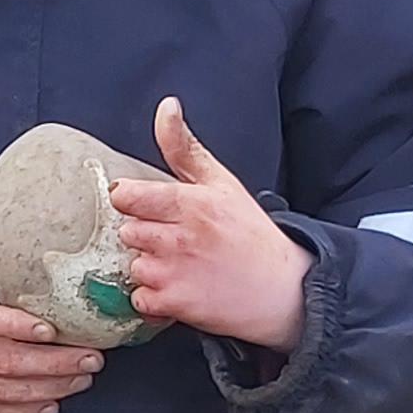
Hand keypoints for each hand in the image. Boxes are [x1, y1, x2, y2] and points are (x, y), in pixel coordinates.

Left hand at [105, 98, 311, 350]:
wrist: (285, 290)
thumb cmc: (251, 234)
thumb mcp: (223, 183)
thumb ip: (185, 148)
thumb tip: (166, 107)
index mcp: (192, 203)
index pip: (128, 197)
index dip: (129, 202)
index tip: (142, 206)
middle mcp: (181, 237)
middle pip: (127, 232)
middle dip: (144, 236)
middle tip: (171, 240)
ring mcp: (177, 273)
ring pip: (132, 266)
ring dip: (149, 268)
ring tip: (179, 266)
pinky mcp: (177, 305)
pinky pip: (139, 300)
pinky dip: (152, 301)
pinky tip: (177, 290)